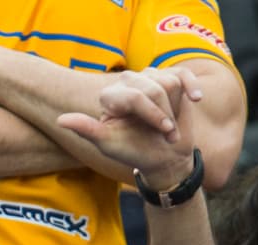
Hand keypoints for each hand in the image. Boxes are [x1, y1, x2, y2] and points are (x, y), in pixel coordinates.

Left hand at [57, 67, 200, 185]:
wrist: (163, 157)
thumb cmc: (133, 152)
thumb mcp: (109, 144)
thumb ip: (87, 129)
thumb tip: (61, 120)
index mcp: (110, 96)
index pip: (136, 96)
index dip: (153, 115)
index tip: (161, 132)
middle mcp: (127, 81)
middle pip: (154, 88)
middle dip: (164, 116)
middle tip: (165, 134)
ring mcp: (149, 77)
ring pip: (169, 82)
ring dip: (175, 110)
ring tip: (169, 127)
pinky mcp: (170, 77)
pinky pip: (183, 74)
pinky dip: (192, 87)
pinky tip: (196, 99)